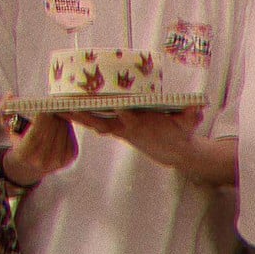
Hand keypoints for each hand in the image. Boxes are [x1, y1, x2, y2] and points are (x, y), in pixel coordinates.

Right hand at [2, 112, 77, 185]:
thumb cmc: (19, 140)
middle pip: (51, 129)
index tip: (41, 107)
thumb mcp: (7, 126)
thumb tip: (10, 95)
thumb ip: (4, 109)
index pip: (35, 132)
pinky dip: (66, 126)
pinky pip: (70, 135)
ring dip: (60, 118)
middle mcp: (41, 161)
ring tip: (54, 113)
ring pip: (62, 130)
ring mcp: (57, 161)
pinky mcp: (69, 157)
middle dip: (51, 114)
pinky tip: (59, 123)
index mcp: (24, 154)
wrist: (29, 165)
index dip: (40, 117)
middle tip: (50, 105)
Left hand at [66, 106, 203, 169]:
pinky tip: (67, 110)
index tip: (102, 101)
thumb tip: (197, 107)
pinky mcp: (116, 130)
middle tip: (64, 104)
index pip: (126, 115)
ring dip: (76, 116)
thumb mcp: (189, 123)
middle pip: (101, 120)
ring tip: (57, 106)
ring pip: (94, 122)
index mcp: (141, 123)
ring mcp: (120, 130)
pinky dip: (82, 117)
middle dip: (83, 113)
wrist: (174, 152)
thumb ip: (191, 114)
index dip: (116, 110)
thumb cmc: (180, 133)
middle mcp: (126, 127)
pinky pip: (96, 122)